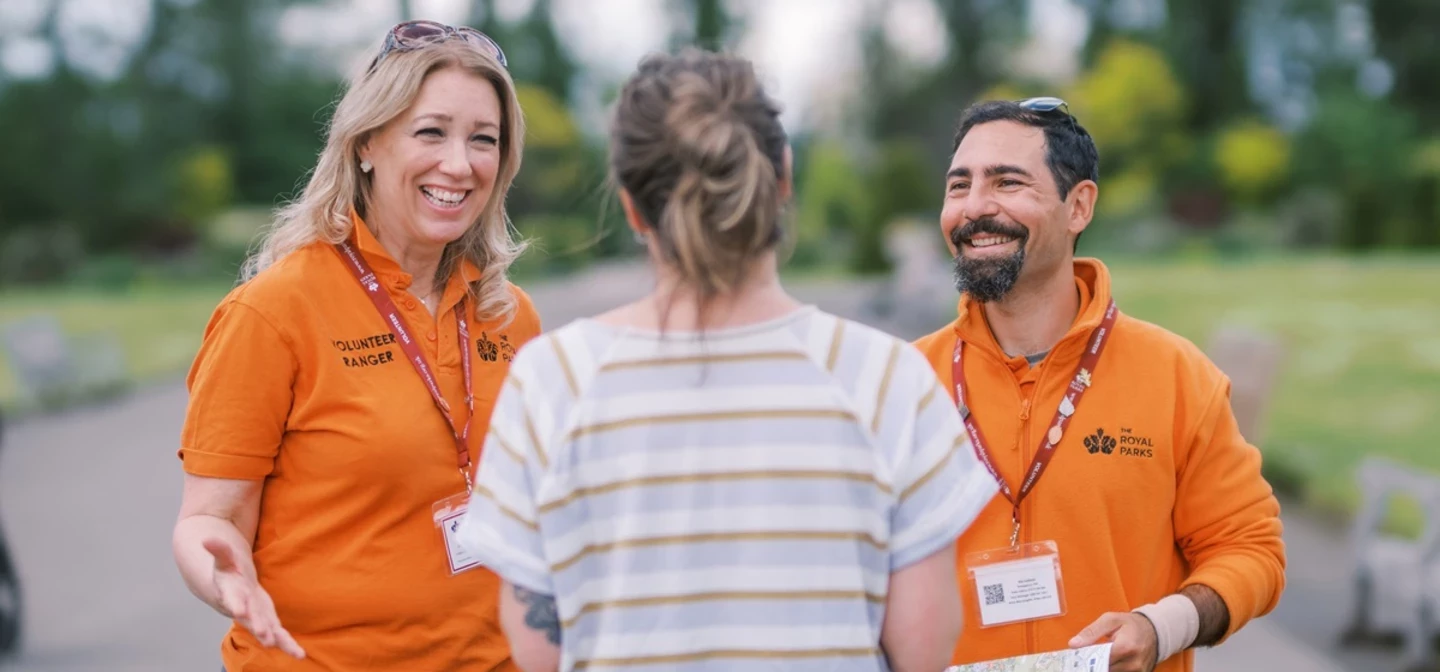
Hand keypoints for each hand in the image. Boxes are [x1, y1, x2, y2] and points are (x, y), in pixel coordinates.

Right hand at [203, 538, 305, 659]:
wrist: (230, 590)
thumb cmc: (228, 573)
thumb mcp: (224, 559)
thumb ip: (219, 550)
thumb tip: (207, 539)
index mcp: (232, 593)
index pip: (233, 599)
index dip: (236, 604)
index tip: (239, 611)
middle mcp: (244, 609)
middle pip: (252, 619)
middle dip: (259, 627)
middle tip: (267, 637)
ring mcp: (256, 617)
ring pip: (268, 631)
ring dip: (279, 640)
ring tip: (294, 652)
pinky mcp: (268, 620)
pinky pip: (278, 633)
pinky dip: (288, 644)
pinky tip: (300, 654)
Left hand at [1069, 611, 1157, 671]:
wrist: (1154, 631)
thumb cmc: (1131, 624)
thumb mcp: (1110, 620)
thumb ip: (1091, 632)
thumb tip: (1073, 644)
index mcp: (1126, 647)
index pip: (1100, 660)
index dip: (1086, 659)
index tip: (1077, 657)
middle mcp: (1133, 663)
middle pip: (1104, 670)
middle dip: (1092, 664)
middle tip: (1082, 659)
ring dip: (1100, 667)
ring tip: (1094, 659)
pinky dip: (1110, 669)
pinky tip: (1104, 663)